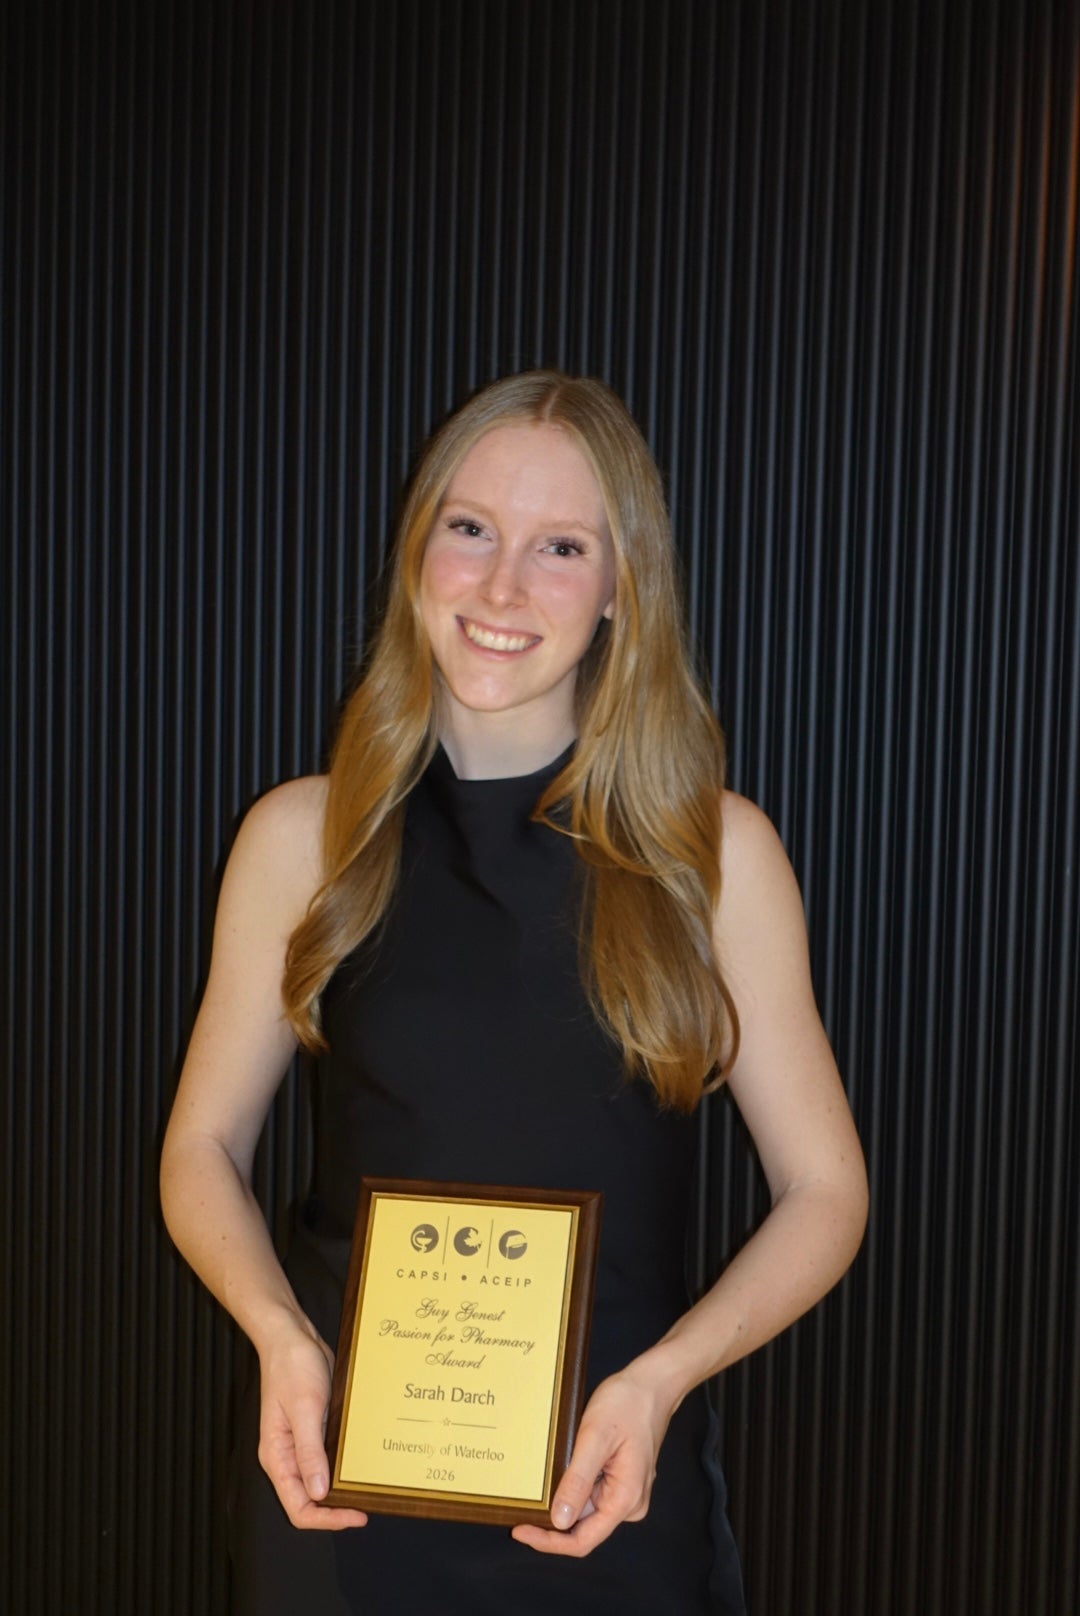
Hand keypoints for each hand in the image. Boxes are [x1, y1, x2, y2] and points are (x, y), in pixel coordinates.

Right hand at [257, 1317, 367, 1530]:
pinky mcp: (315, 1428)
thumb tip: (318, 1494)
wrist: (292, 1336)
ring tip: (370, 1489)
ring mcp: (302, 1442)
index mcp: (277, 1457)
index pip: (298, 1507)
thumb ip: (310, 1452)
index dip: (326, 1519)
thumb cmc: (292, 1367)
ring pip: (321, 1480)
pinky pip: (329, 1456)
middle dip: (336, 1509)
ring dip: (342, 1488)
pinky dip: (345, 1465)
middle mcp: (287, 1455)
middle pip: (309, 1500)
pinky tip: (364, 1461)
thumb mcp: (305, 1408)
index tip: (355, 1516)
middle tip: (367, 1505)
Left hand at [511, 1366, 671, 1556]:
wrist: (651, 1384)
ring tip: (534, 1489)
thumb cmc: (627, 1404)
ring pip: (585, 1510)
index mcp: (624, 1499)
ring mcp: (626, 1493)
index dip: (549, 1542)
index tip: (520, 1530)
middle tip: (519, 1510)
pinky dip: (572, 1488)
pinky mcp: (621, 1480)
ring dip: (561, 1502)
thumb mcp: (594, 1438)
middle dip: (551, 1522)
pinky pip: (592, 1493)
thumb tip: (560, 1521)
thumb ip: (578, 1481)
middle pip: (583, 1528)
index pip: (583, 1540)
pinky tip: (556, 1474)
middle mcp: (628, 1504)